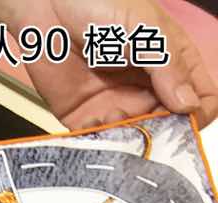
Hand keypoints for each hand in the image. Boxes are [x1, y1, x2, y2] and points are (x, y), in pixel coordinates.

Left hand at [0, 0, 217, 127]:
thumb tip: (188, 104)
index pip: (200, 98)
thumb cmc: (101, 5)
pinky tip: (97, 129)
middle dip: (162, 138)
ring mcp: (118, 105)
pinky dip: (102, 144)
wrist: (48, 7)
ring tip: (119, 126)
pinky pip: (100, 142)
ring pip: (135, 141)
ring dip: (130, 143)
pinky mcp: (87, 118)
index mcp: (172, 64)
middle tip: (150, 134)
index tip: (186, 124)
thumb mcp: (145, 29)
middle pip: (169, 129)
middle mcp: (148, 90)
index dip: (198, 115)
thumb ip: (168, 66)